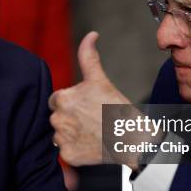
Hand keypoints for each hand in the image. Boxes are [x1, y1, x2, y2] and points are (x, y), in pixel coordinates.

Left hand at [49, 32, 129, 165]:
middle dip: (71, 117)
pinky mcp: (68, 156)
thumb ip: (88, 56)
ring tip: (92, 132)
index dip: (72, 102)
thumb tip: (91, 34)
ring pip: (59, 134)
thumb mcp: (100, 80)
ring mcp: (62, 140)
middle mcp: (57, 119)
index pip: (57, 100)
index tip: (87, 106)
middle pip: (57, 117)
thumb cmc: (118, 108)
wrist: (133, 140)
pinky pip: (65, 152)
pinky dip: (76, 149)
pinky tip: (90, 145)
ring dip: (71, 133)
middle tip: (92, 119)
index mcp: (62, 99)